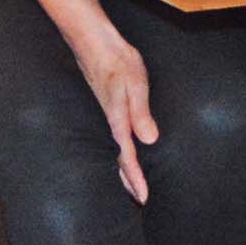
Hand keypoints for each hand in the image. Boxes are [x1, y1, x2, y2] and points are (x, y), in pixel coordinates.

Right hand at [72, 28, 156, 201]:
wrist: (96, 44)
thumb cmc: (119, 61)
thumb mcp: (136, 85)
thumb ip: (141, 113)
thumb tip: (149, 140)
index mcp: (118, 121)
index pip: (127, 157)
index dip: (136, 179)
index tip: (143, 198)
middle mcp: (111, 122)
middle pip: (119, 159)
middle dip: (129, 181)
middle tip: (139, 201)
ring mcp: (107, 116)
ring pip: (115, 150)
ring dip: (123, 169)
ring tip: (131, 185)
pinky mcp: (107, 109)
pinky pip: (114, 138)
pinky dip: (120, 152)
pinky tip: (123, 152)